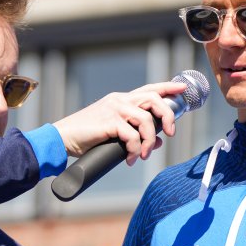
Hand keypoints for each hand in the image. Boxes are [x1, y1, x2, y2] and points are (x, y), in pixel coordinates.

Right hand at [53, 82, 187, 164]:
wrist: (62, 139)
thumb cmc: (87, 138)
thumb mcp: (115, 135)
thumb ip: (136, 134)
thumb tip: (158, 141)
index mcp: (121, 100)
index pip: (149, 89)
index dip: (167, 87)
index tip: (183, 87)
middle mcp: (119, 100)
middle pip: (153, 99)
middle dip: (167, 116)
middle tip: (170, 133)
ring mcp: (114, 109)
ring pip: (146, 119)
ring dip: (149, 141)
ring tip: (143, 155)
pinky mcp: (109, 121)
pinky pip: (132, 135)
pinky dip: (135, 149)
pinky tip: (130, 158)